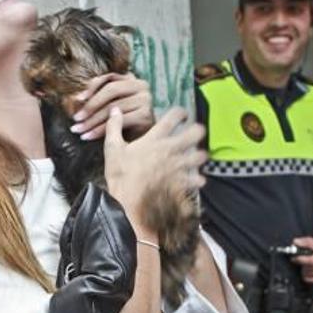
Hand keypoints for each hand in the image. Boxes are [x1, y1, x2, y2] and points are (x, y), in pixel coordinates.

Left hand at [70, 73, 155, 139]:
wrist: (142, 143)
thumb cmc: (124, 124)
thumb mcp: (111, 106)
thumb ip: (99, 96)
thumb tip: (78, 98)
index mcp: (133, 79)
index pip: (109, 77)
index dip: (92, 87)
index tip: (78, 99)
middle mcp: (142, 86)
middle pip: (111, 90)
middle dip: (91, 105)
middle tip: (76, 118)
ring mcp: (146, 100)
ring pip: (112, 107)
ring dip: (92, 121)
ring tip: (79, 130)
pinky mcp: (145, 116)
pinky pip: (118, 121)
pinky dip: (100, 130)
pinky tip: (88, 136)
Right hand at [103, 107, 206, 234]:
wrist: (128, 202)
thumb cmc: (120, 175)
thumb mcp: (112, 148)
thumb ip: (114, 127)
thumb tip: (114, 110)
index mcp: (155, 138)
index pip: (174, 116)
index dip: (181, 112)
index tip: (182, 115)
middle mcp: (170, 149)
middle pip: (196, 133)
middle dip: (198, 131)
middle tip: (194, 134)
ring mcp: (178, 166)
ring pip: (201, 156)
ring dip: (200, 156)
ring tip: (196, 157)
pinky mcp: (181, 182)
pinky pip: (198, 179)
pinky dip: (198, 179)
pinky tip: (196, 180)